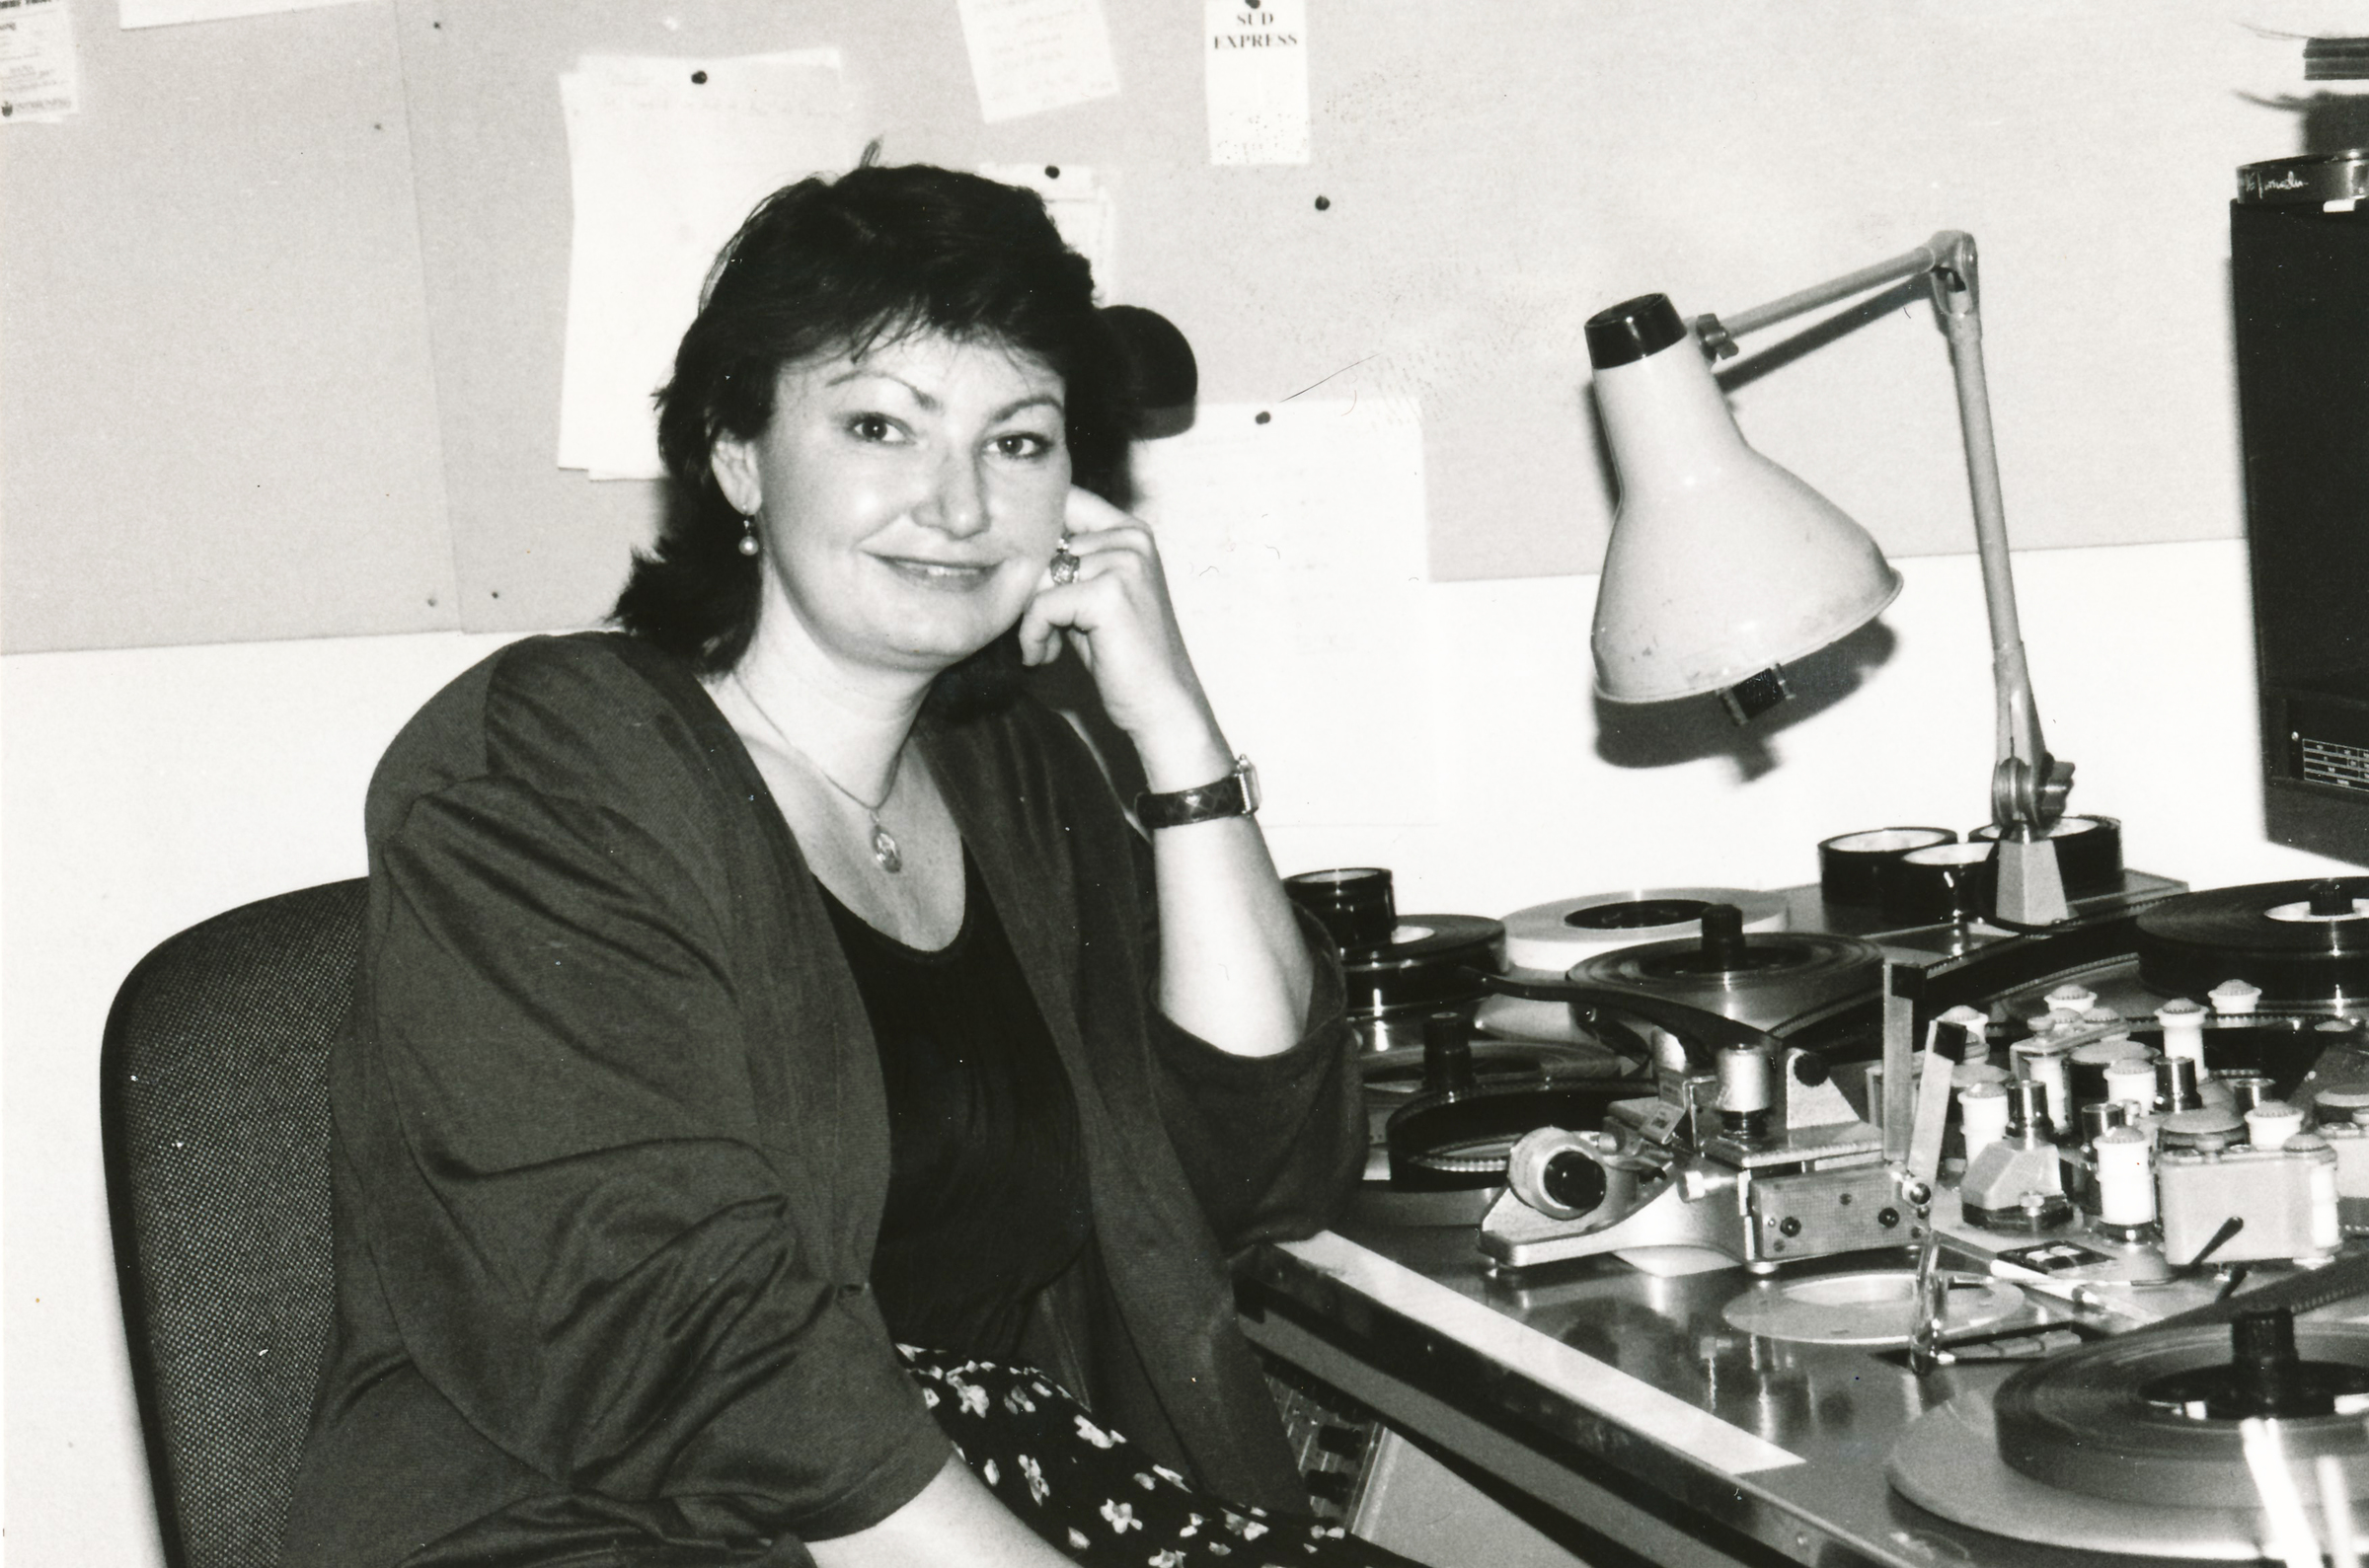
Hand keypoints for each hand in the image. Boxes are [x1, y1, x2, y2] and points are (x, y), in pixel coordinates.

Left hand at [1016, 488, 1229, 788]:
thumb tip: (1006, 539)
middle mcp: (1131, 538)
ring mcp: (1125, 562)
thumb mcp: (1091, 596)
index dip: (1031, 537)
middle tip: (1043, 631)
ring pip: (1038, 576)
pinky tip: (1046, 657)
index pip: (1062, 500)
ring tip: (1048, 645)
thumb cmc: (1121, 655)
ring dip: (1030, 618)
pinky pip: (1042, 605)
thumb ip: (1064, 561)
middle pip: (1042, 544)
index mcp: (1130, 530)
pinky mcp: (1110, 594)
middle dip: (1029, 590)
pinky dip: (1034, 635)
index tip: (1023, 580)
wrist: (1162, 704)